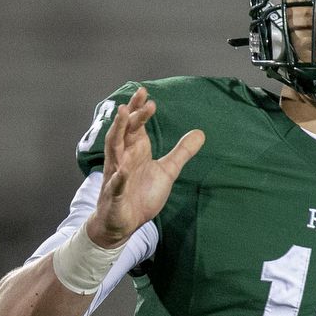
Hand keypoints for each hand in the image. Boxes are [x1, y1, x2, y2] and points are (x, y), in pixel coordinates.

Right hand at [86, 87, 204, 247]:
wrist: (123, 223)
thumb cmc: (140, 194)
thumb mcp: (167, 170)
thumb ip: (181, 152)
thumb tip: (201, 133)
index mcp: (135, 150)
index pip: (135, 125)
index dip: (139, 109)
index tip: (146, 93)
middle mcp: (123, 159)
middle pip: (124, 131)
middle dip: (132, 114)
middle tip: (141, 98)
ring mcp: (117, 176)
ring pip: (114, 150)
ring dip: (118, 132)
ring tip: (123, 114)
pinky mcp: (116, 196)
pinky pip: (116, 185)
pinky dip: (119, 178)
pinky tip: (123, 171)